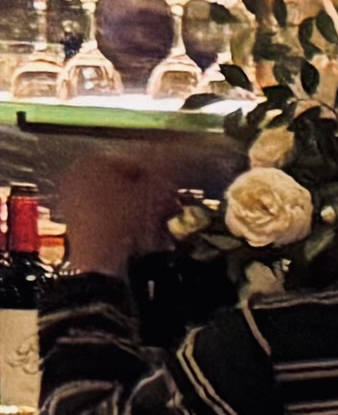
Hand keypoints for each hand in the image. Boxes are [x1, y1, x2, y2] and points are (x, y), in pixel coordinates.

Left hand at [54, 141, 205, 280]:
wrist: (100, 265)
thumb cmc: (127, 221)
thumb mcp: (157, 191)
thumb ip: (171, 167)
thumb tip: (188, 149)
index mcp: (93, 161)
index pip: (141, 163)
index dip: (164, 179)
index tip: (178, 196)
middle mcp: (77, 176)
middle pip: (129, 181)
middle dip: (153, 195)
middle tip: (171, 210)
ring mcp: (73, 201)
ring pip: (120, 199)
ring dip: (143, 210)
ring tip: (160, 227)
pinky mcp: (76, 223)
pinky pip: (109, 215)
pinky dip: (127, 222)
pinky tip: (142, 237)